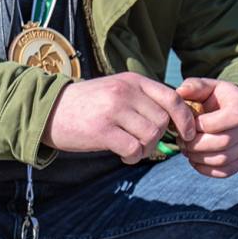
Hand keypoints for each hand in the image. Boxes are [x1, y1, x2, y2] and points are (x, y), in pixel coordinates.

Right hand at [41, 73, 198, 163]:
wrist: (49, 111)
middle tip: (143, 144)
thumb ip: (144, 100)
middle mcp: (124, 92)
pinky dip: (132, 158)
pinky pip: (133, 150)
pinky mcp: (101, 130)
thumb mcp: (118, 91)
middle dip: (159, 138)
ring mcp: (113, 110)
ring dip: (145, 150)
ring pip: (150, 136)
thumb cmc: (88, 105)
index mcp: (132, 81)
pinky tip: (122, 155)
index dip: (186, 119)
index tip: (188, 134)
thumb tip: (178, 122)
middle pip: (163, 121)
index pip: (173, 99)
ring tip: (131, 149)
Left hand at [177, 78, 237, 177]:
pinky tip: (195, 159)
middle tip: (181, 140)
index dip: (199, 125)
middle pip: (223, 142)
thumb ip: (195, 87)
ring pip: (222, 159)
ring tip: (186, 149)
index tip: (187, 124)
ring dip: (198, 157)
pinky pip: (225, 172)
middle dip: (196, 144)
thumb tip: (180, 92)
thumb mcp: (210, 87)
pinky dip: (206, 169)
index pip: (222, 121)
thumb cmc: (220, 99)